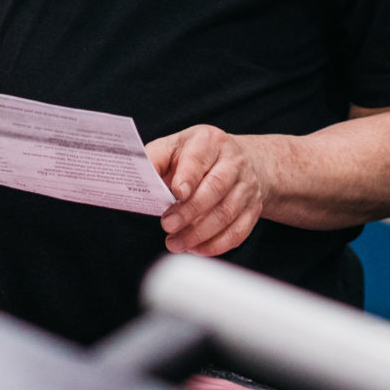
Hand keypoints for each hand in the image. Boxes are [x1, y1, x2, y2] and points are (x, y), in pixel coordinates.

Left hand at [148, 125, 271, 255]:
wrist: (237, 160)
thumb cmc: (196, 156)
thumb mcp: (174, 147)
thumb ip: (155, 159)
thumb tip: (137, 176)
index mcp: (209, 141)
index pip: (199, 159)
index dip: (188, 177)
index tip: (176, 194)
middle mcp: (233, 161)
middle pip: (216, 188)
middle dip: (190, 211)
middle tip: (167, 226)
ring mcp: (246, 185)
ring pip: (227, 213)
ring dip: (199, 234)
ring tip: (175, 243)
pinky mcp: (253, 208)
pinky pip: (238, 231)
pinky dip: (216, 245)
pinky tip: (196, 248)